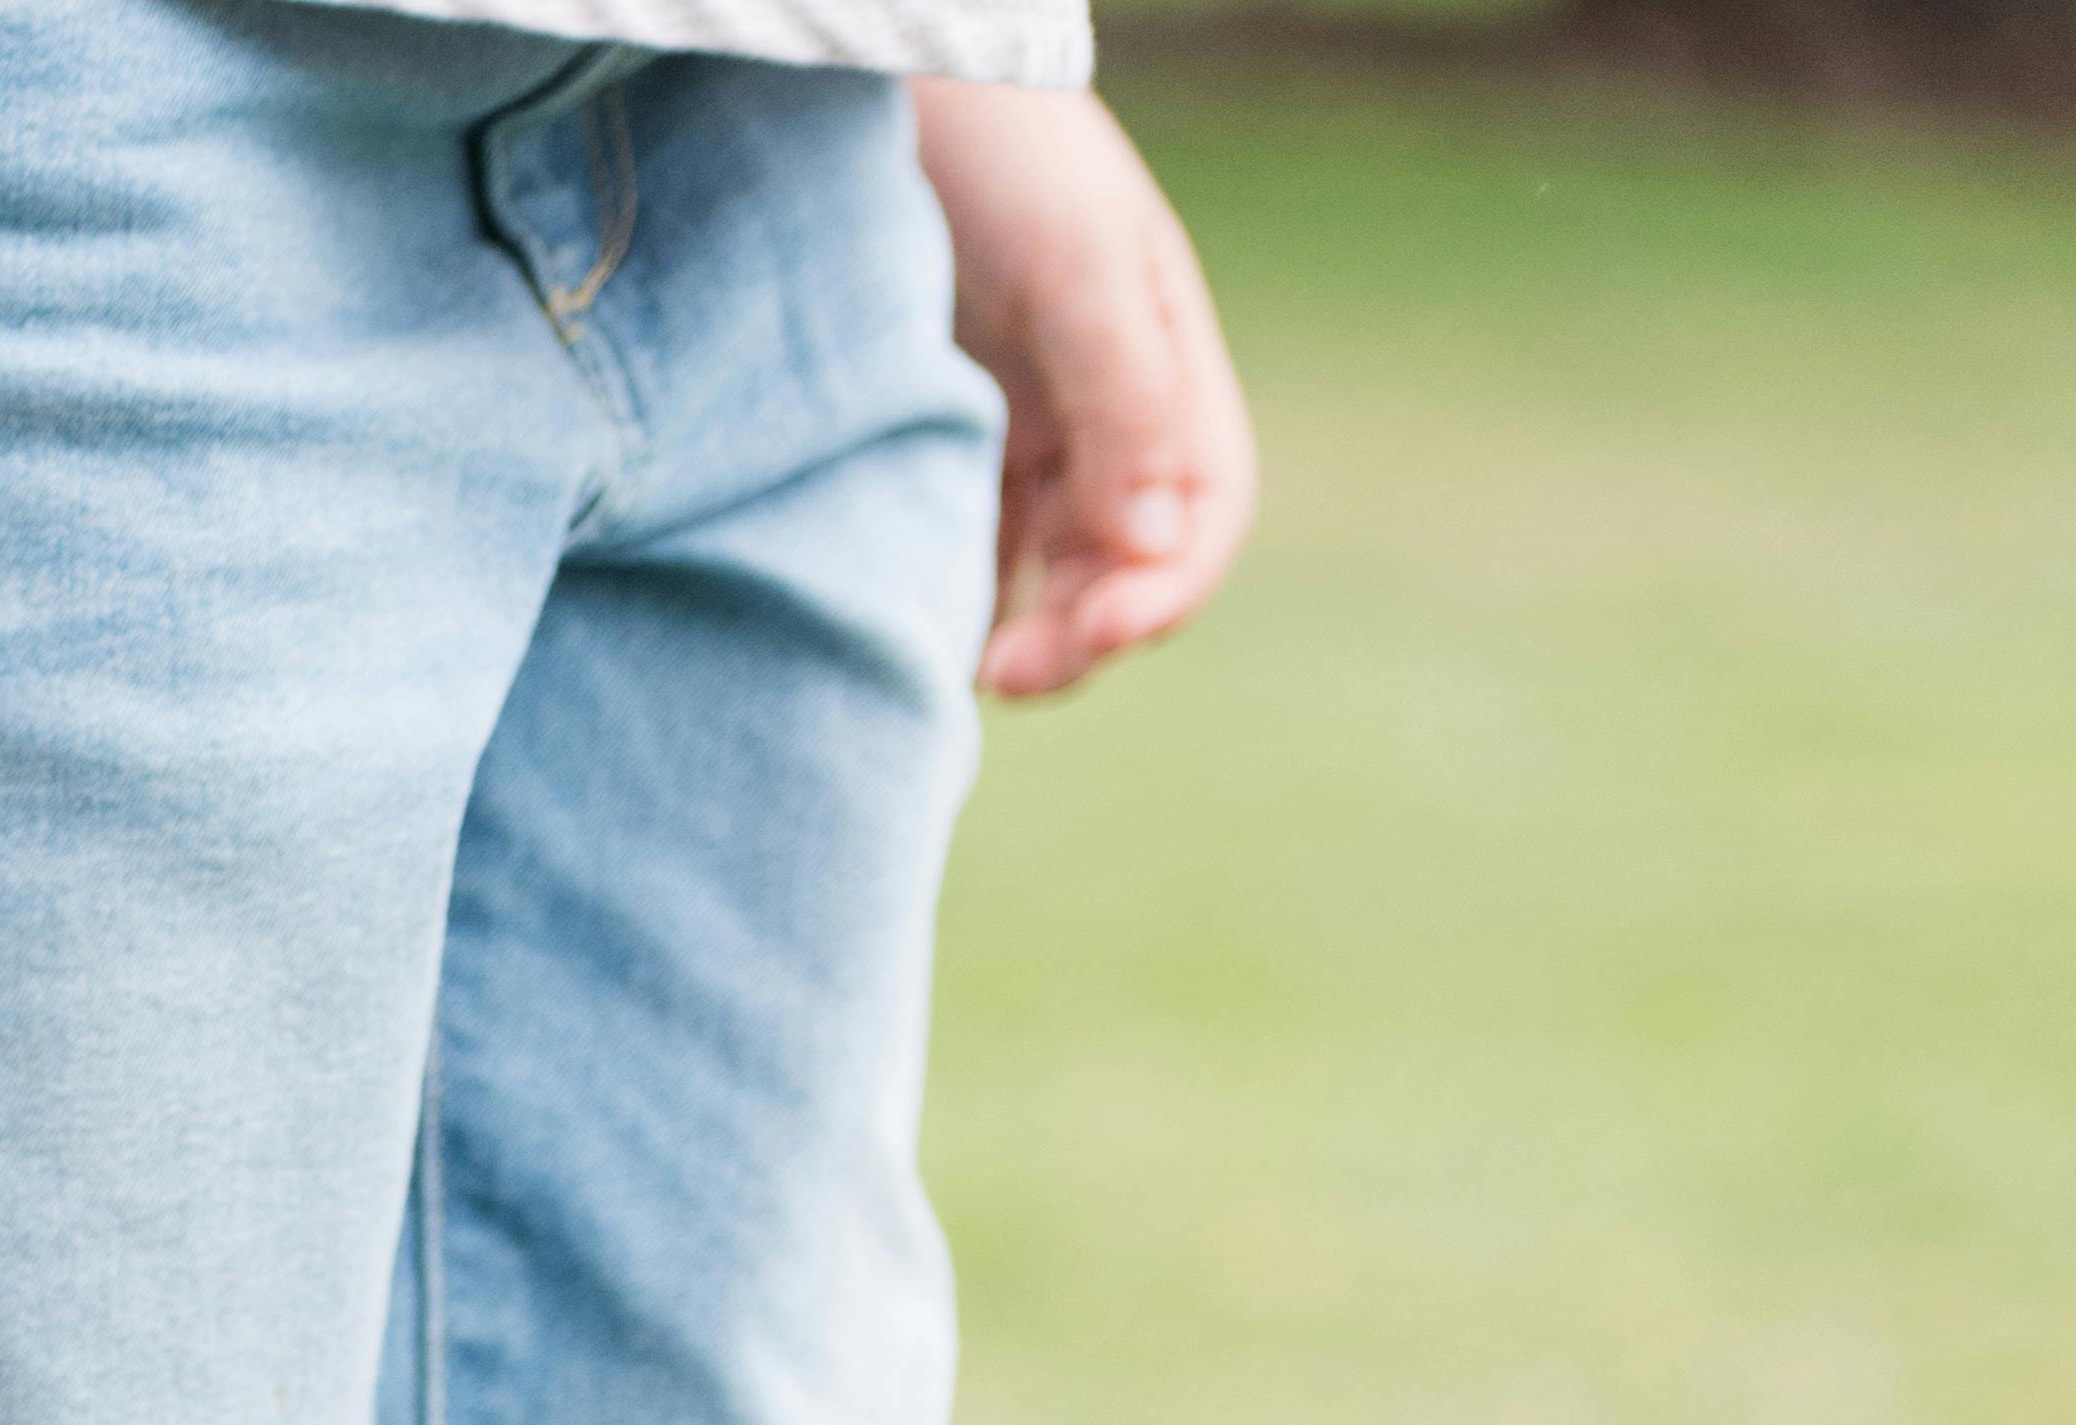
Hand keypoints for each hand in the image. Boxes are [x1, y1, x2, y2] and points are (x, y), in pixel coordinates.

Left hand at [911, 82, 1252, 698]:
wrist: (887, 85)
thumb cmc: (1000, 154)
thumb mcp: (1074, 266)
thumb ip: (1122, 397)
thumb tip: (1147, 547)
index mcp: (1163, 367)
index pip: (1199, 513)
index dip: (1162, 591)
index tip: (1096, 637)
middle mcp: (1102, 403)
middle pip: (1120, 558)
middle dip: (1082, 629)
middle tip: (1006, 676)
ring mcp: (1017, 417)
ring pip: (1040, 560)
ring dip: (1018, 626)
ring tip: (956, 671)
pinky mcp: (933, 424)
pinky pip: (959, 532)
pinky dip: (950, 589)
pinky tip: (909, 627)